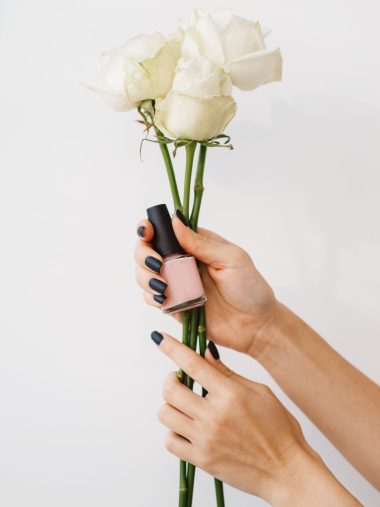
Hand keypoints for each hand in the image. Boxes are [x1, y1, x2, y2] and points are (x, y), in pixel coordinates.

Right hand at [135, 213, 276, 356]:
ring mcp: (177, 283)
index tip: (148, 233)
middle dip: (144, 255)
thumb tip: (175, 221)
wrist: (256, 326)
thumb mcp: (232, 259)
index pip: (165, 230)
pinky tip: (165, 299)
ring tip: (164, 286)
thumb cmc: (250, 289)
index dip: (150, 228)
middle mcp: (182, 261)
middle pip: (146, 250)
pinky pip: (151, 298)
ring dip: (146, 277)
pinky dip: (151, 297)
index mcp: (196, 244)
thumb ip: (201, 243)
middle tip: (158, 265)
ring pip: (144, 274)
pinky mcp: (174, 305)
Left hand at [151, 331, 361, 505]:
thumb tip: (205, 353)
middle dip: (171, 379)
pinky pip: (170, 442)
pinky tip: (187, 428)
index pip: (193, 364)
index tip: (160, 339)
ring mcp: (205, 440)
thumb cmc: (279, 430)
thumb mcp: (260, 392)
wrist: (287, 472)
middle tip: (180, 380)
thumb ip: (228, 374)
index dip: (173, 348)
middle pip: (170, 389)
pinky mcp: (201, 460)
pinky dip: (173, 432)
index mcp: (231, 395)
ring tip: (185, 406)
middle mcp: (214, 416)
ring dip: (171, 405)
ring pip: (165, 414)